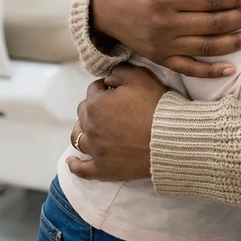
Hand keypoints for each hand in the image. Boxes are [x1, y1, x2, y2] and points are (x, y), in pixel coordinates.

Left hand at [67, 66, 165, 181]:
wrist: (169, 138)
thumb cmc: (156, 106)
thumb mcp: (140, 77)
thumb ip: (120, 71)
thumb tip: (108, 78)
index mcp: (96, 104)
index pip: (93, 90)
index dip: (105, 88)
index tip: (116, 90)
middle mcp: (91, 127)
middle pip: (83, 113)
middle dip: (94, 107)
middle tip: (110, 107)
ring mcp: (96, 150)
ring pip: (78, 138)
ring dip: (82, 130)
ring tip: (90, 128)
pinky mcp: (104, 169)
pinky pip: (83, 169)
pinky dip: (75, 165)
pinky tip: (71, 161)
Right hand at [91, 0, 240, 78]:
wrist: (103, 9)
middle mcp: (165, 24)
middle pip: (212, 24)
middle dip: (240, 19)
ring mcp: (163, 45)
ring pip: (206, 47)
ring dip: (234, 43)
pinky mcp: (160, 59)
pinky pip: (189, 69)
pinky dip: (211, 71)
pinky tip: (231, 68)